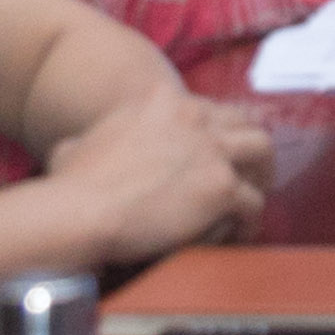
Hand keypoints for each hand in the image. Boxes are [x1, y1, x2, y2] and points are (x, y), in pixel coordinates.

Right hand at [51, 78, 262, 262]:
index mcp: (164, 101)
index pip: (210, 108)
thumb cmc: (73, 184)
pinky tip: (241, 233)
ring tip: (255, 195)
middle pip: (243, 122)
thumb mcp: (79, 143)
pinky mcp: (222, 186)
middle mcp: (194, 116)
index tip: (216, 152)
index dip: (217, 132)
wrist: (82, 211)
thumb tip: (78, 146)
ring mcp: (212, 150)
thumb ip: (96, 138)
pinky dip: (250, 219)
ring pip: (262, 151)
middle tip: (249, 170)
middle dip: (248, 146)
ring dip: (261, 173)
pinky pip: (253, 202)